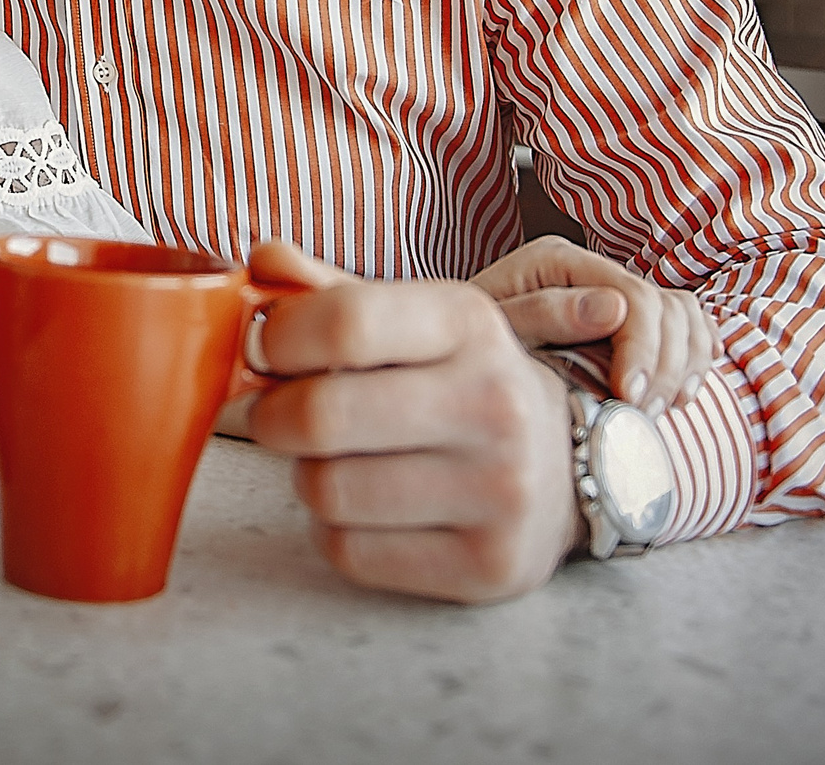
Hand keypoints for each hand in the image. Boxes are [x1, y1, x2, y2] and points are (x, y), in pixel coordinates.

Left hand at [245, 239, 580, 603]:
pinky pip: (350, 552)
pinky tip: (365, 511)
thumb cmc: (460, 383)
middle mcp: (494, 403)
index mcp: (469, 323)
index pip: (345, 323)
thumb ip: (333, 293)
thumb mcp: (414, 323)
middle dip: (272, 417)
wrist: (561, 467)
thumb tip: (263, 260)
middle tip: (275, 416)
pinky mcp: (488, 564)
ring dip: (307, 477)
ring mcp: (500, 490)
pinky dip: (334, 532)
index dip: (276, 339)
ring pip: (327, 490)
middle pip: (321, 415)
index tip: (262, 351)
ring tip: (333, 462)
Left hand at [470, 234, 713, 415]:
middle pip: (665, 307)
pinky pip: (688, 326)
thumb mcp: (492, 336)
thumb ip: (543, 315)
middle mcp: (591, 271)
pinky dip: (695, 357)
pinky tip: (683, 391)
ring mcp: (613, 294)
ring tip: (658, 410)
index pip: (632, 296)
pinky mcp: (629, 323)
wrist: (456, 370)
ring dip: (684, 366)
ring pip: (683, 315)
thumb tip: (615, 307)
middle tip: (643, 413)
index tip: (630, 397)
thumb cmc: (464, 354)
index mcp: (556, 262)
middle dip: (665, 365)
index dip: (642, 348)